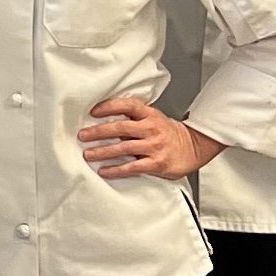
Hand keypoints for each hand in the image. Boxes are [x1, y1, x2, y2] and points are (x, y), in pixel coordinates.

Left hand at [79, 97, 221, 180]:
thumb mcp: (153, 119)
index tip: (93, 111)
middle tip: (83, 135)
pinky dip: (116, 169)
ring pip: (123, 148)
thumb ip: (134, 118)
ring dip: (103, 151)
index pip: (128, 105)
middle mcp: (151, 129)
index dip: (109, 106)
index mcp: (149, 115)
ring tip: (88, 154)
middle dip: (98, 132)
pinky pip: (132, 167)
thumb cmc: (168, 134)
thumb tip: (104, 120)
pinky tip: (104, 170)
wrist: (193, 148)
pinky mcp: (156, 163)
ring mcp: (154, 146)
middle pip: (120, 127)